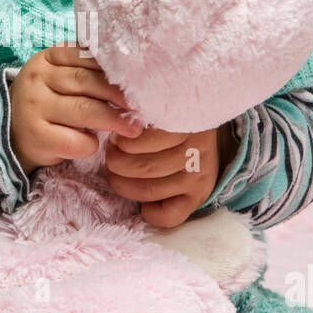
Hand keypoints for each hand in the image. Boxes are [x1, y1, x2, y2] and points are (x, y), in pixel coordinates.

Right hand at [8, 42, 144, 176]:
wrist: (11, 135)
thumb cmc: (48, 103)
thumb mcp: (60, 79)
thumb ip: (86, 71)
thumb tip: (133, 76)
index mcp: (47, 58)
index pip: (84, 56)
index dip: (112, 68)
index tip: (137, 79)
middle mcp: (37, 79)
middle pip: (87, 82)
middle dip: (118, 95)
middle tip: (142, 106)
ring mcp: (34, 107)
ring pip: (84, 110)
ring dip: (114, 120)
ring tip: (134, 128)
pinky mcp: (36, 136)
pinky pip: (74, 140)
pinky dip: (90, 144)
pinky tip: (94, 145)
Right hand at [103, 124, 228, 228]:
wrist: (199, 95)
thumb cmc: (180, 136)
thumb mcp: (177, 168)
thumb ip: (159, 185)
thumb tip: (135, 201)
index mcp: (198, 189)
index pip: (167, 217)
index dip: (145, 209)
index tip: (137, 188)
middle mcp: (200, 172)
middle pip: (146, 189)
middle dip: (119, 177)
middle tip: (112, 160)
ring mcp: (194, 148)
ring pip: (142, 167)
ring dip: (118, 156)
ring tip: (114, 144)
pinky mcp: (182, 124)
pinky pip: (141, 142)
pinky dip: (125, 139)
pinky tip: (124, 130)